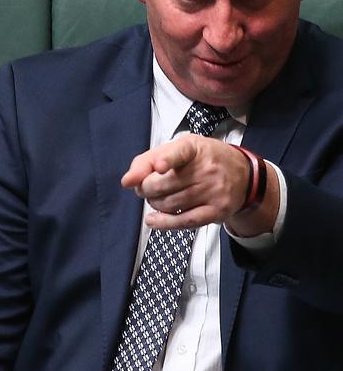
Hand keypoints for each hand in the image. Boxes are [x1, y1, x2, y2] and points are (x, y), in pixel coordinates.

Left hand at [121, 135, 278, 236]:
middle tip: (146, 187)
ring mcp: (213, 191)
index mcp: (195, 148)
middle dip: (146, 188)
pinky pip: (184, 221)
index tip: (159, 166)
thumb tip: (128, 181)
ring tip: (156, 198)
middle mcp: (207, 169)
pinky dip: (164, 223)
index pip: (180, 152)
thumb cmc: (205, 159)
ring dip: (155, 204)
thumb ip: (148, 160)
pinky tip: (153, 220)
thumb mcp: (179, 149)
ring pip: (170, 204)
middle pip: (163, 184)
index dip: (168, 159)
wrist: (243, 175)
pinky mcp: (216, 211)